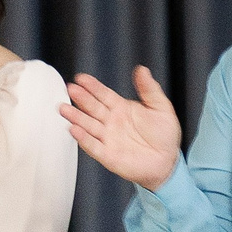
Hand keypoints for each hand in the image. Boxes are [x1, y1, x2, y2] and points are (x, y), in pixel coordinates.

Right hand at [60, 69, 183, 188]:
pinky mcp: (108, 155)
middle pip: (92, 108)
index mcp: (121, 108)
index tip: (81, 78)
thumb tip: (142, 70)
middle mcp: (111, 122)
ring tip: (64, 109)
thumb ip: (150, 89)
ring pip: (88, 125)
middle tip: (70, 89)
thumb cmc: (164, 135)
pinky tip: (74, 130)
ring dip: (76, 117)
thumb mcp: (161, 108)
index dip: (92, 86)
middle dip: (81, 98)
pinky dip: (83, 139)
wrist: (167, 161)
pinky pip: (93, 146)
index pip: (103, 94)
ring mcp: (108, 138)